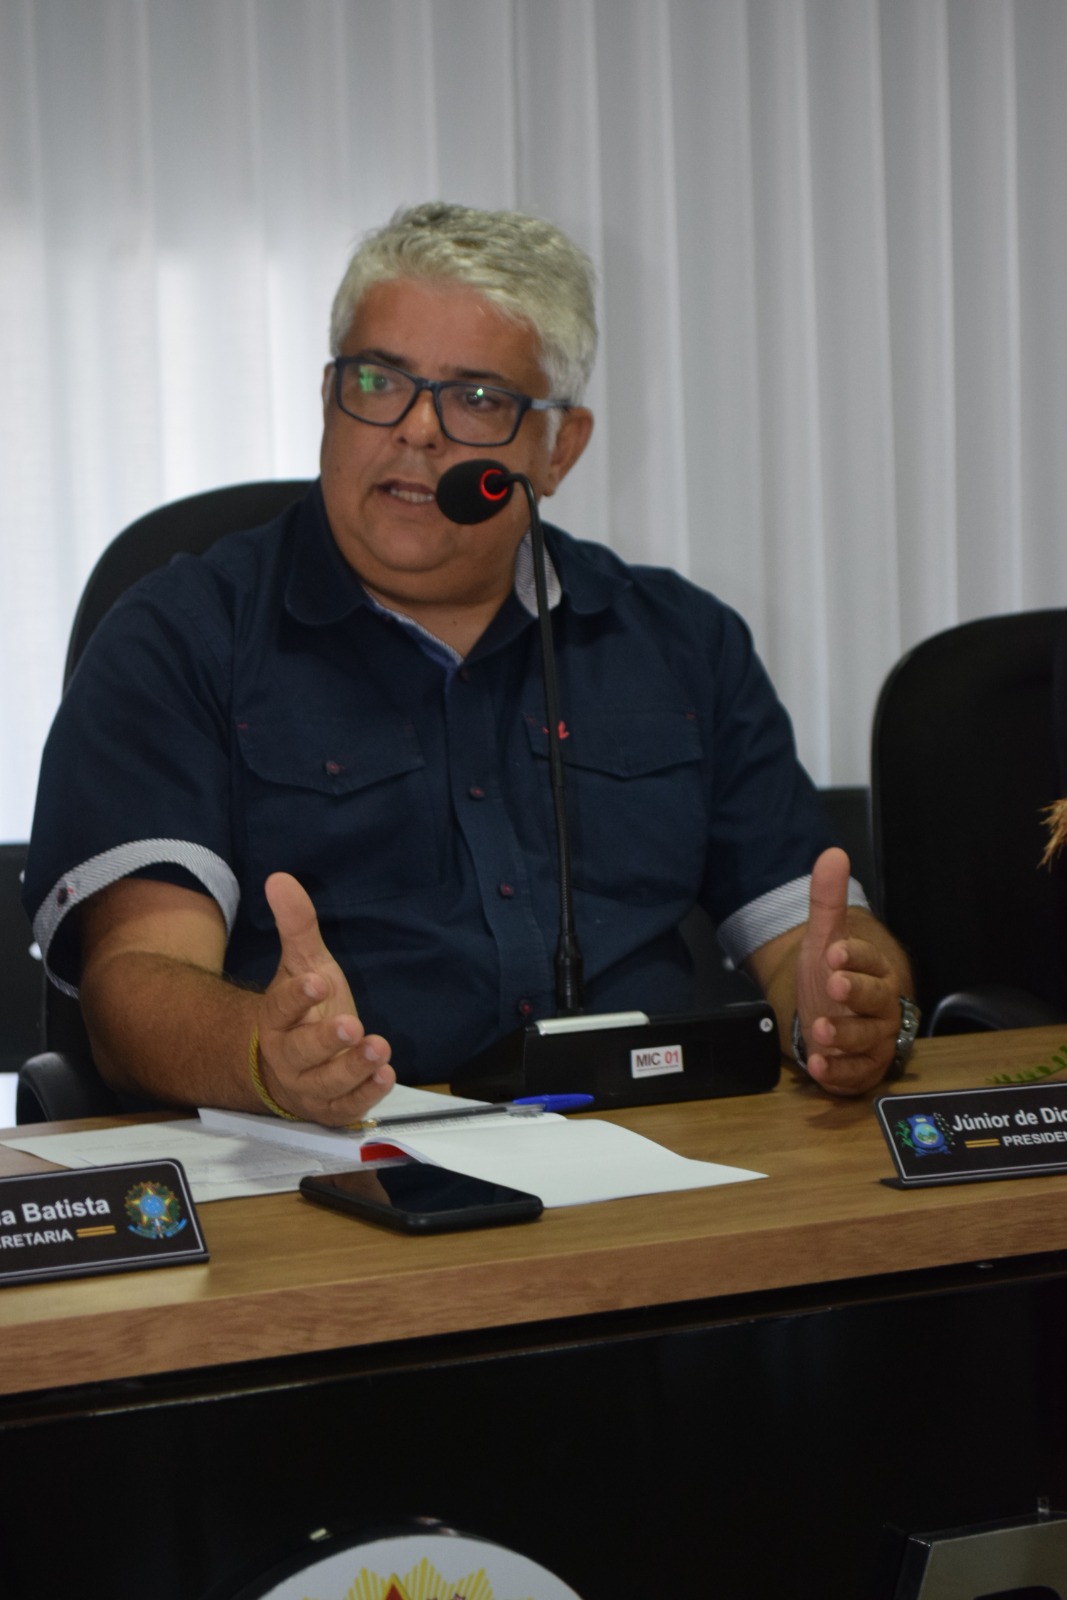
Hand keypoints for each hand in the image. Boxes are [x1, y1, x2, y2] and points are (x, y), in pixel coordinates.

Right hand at [255, 872, 393, 1124]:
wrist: (289, 1065)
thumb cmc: (304, 1010)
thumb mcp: (305, 964)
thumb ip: (297, 926)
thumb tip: (280, 878)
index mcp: (275, 1021)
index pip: (280, 1008)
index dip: (297, 997)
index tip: (316, 982)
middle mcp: (287, 1057)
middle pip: (301, 1053)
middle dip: (327, 1041)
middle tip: (352, 1025)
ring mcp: (308, 1087)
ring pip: (326, 1084)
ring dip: (352, 1069)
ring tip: (378, 1049)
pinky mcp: (331, 1109)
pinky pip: (346, 1109)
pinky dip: (365, 1097)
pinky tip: (385, 1076)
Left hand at [793, 848, 901, 1096]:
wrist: (832, 1016)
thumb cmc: (834, 977)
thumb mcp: (824, 939)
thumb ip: (827, 901)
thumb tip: (833, 853)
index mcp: (877, 970)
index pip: (870, 960)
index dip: (854, 956)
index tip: (833, 951)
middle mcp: (881, 1006)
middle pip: (876, 999)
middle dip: (856, 992)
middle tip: (834, 984)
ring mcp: (874, 1040)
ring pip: (867, 1039)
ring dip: (844, 1036)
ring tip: (819, 1030)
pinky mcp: (863, 1069)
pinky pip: (856, 1073)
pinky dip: (837, 1072)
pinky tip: (818, 1066)